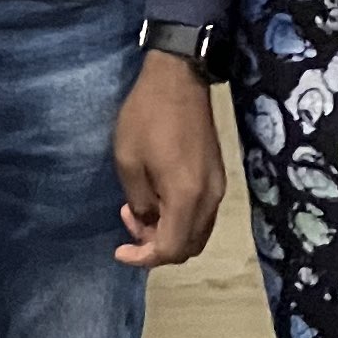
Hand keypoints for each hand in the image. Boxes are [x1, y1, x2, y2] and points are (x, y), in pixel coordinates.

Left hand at [115, 49, 224, 268]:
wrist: (179, 79)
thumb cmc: (147, 117)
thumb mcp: (128, 161)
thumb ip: (139, 201)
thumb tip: (147, 220)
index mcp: (186, 197)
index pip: (172, 249)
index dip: (144, 258)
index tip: (119, 250)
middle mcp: (210, 198)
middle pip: (189, 247)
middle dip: (157, 246)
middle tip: (129, 223)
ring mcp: (217, 187)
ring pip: (197, 231)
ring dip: (169, 232)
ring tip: (139, 209)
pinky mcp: (217, 175)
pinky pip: (202, 213)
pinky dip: (180, 218)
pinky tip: (158, 197)